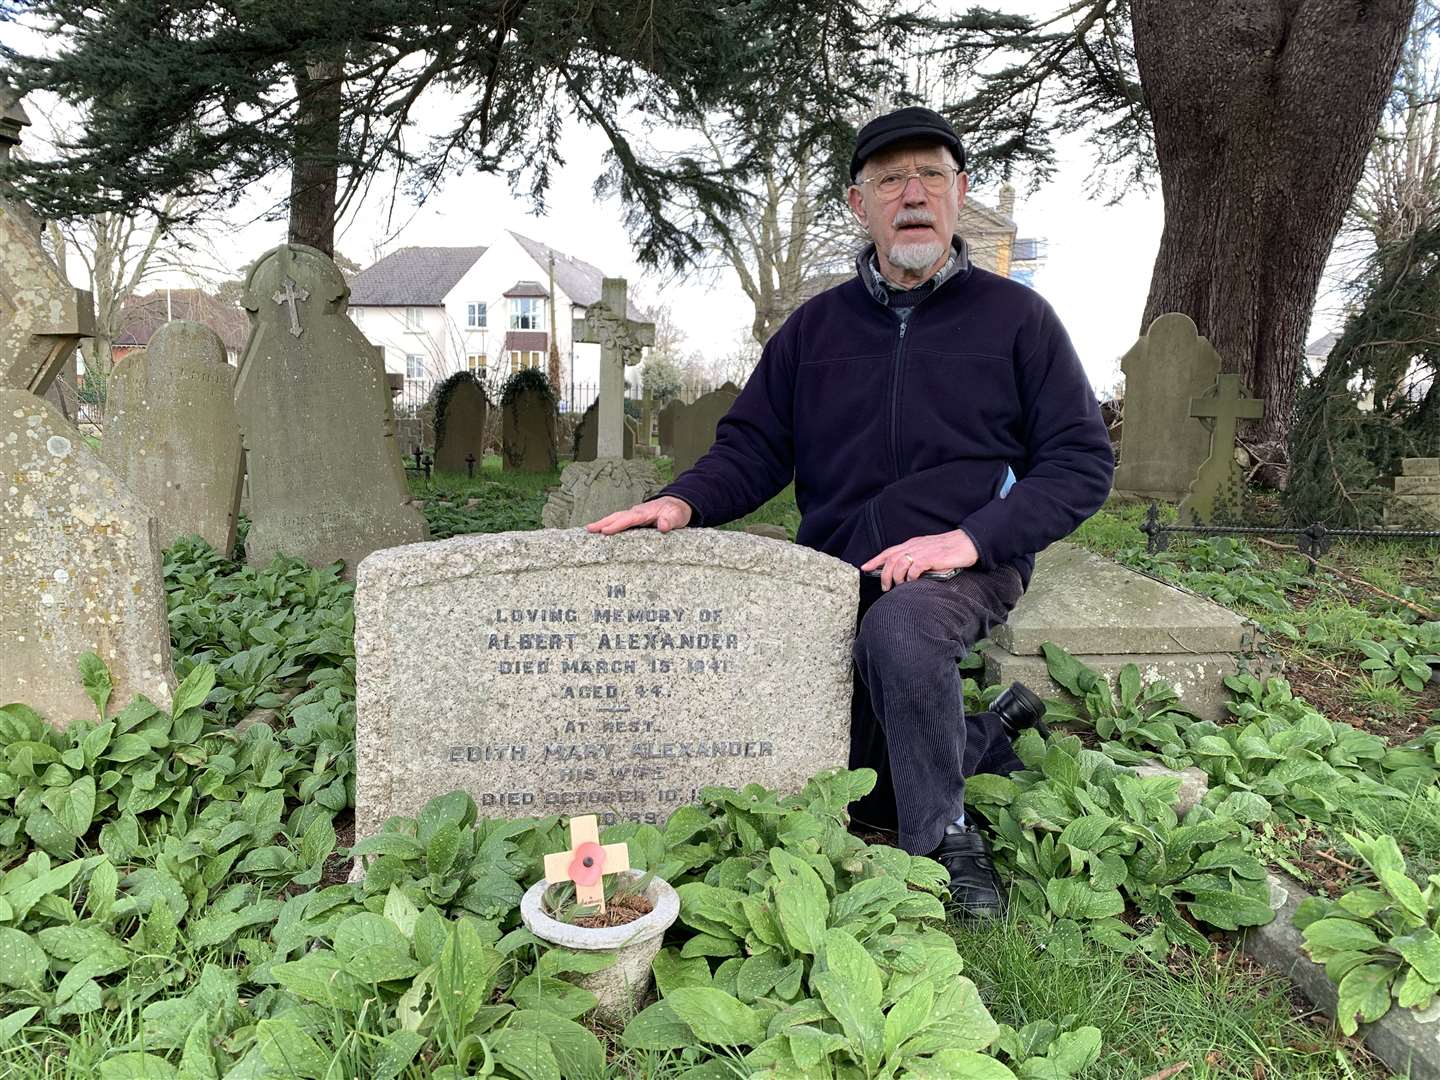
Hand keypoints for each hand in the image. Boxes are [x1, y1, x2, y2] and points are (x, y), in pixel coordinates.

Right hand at [586, 496, 693, 534]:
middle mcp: (637, 513)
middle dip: (603, 522)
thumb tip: (662, 526)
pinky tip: (601, 531)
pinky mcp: (635, 520)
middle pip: (617, 517)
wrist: (678, 505)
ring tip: (589, 530)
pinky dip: (609, 525)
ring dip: (603, 523)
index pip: (629, 519)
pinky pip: (620, 522)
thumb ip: (670, 520)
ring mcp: (634, 516)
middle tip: (589, 529)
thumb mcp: (677, 516)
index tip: (605, 530)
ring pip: (616, 518)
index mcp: (645, 512)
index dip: (617, 525)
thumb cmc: (677, 511)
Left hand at [860, 529, 978, 591]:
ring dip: (895, 577)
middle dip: (884, 575)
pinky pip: (914, 568)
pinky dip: (910, 577)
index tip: (865, 568)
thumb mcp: (928, 552)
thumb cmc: (950, 550)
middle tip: (885, 587)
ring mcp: (922, 551)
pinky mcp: (931, 558)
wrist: (968, 543)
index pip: (889, 552)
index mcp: (912, 544)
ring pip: (898, 564)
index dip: (875, 560)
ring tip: (899, 587)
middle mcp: (914, 546)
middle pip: (890, 559)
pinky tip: (912, 582)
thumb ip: (916, 559)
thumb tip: (905, 574)